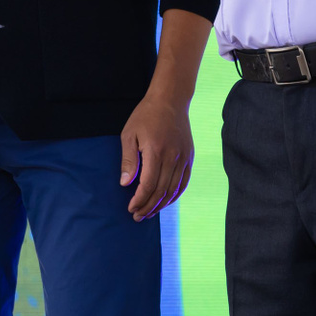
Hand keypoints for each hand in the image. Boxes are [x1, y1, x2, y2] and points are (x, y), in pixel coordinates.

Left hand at [119, 96, 193, 221]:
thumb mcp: (129, 134)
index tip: (131, 208)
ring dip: (162, 204)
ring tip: (150, 212)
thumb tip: (125, 184)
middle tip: (138, 216)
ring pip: (174, 189)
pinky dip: (175, 195)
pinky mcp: (189, 156)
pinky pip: (184, 182)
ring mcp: (184, 157)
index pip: (149, 185)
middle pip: (162, 190)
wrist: (170, 100)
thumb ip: (128, 160)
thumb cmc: (145, 116)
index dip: (140, 200)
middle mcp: (173, 156)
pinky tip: (165, 201)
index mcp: (156, 151)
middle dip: (149, 206)